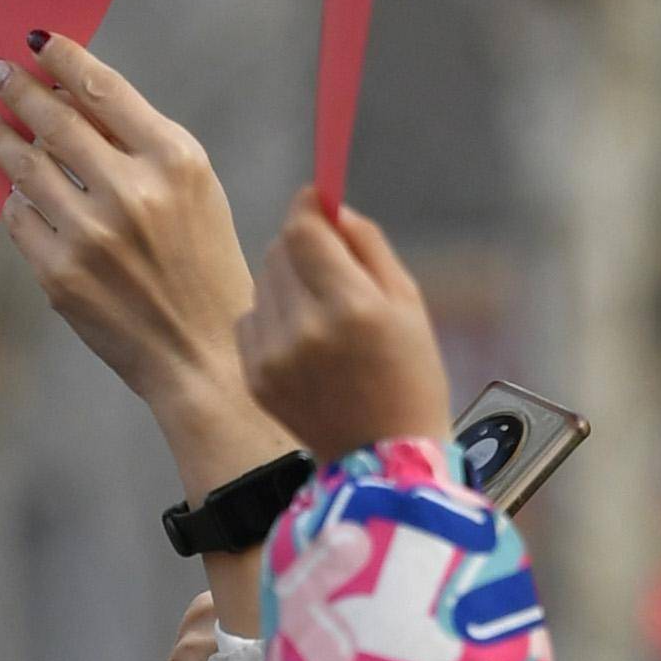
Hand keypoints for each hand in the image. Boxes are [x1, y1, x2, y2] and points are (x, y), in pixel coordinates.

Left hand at [0, 36, 290, 622]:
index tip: (35, 40)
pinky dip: (16, 202)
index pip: (103, 89)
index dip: (62, 58)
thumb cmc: (201, 262)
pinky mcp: (60, 275)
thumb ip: (141, 144)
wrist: (203, 353)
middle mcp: (134, 192)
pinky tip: (15, 192)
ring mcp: (92, 235)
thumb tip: (66, 98)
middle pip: (55, 120)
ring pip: (25, 167)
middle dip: (19, 89)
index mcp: (177, 161)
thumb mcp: (195, 191)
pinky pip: (20, 220)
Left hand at [236, 191, 454, 471]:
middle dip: (301, 245)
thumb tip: (329, 204)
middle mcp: (306, 330)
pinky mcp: (255, 377)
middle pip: (277, 250)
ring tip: (321, 312)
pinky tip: (303, 342)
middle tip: (329, 264)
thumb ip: (367, 245)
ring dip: (286, 281)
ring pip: (262, 281)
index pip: (301, 230)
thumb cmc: (410, 374)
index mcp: (352, 308)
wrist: (384, 459)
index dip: (308, 208)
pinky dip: (272, 318)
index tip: (316, 201)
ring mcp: (274, 357)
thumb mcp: (408, 302)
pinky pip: (251, 318)